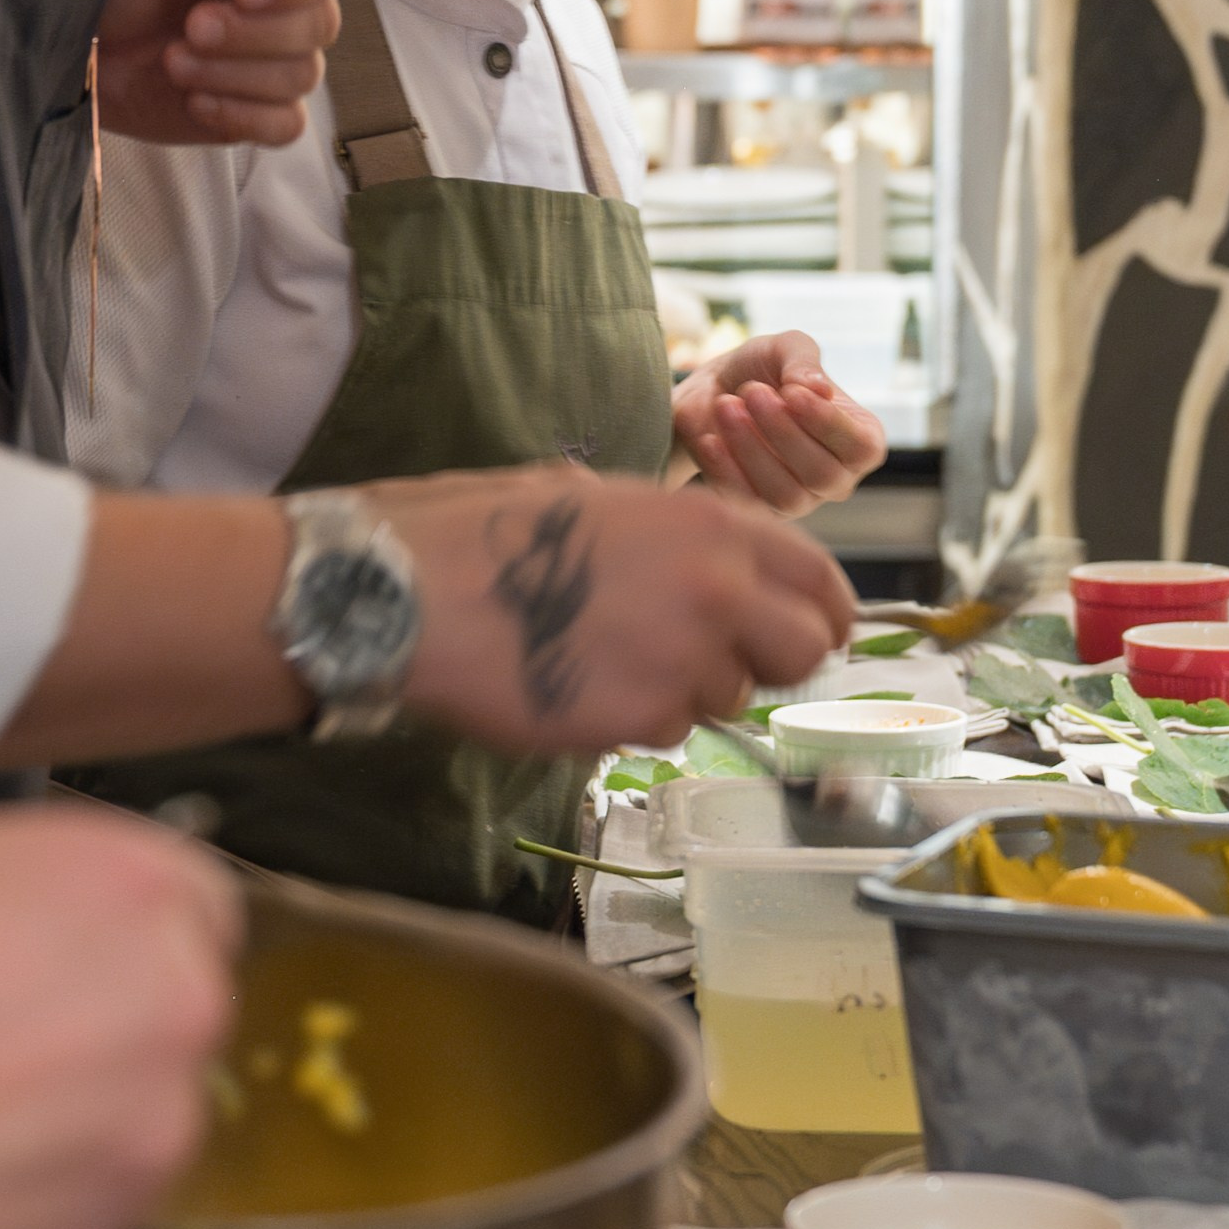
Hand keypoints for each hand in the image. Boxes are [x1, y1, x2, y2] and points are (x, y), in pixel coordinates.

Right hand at [0, 810, 239, 1228]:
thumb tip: (9, 919)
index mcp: (128, 893)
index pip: (196, 904)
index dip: (122, 929)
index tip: (65, 951)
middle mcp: (167, 1019)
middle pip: (173, 1015)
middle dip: (104, 1022)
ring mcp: (138, 1152)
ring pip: (133, 1125)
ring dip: (70, 1122)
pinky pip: (78, 1214)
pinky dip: (25, 1205)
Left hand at [94, 0, 350, 146]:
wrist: (78, 44)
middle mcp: (283, 3)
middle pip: (320, 23)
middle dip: (252, 33)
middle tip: (191, 28)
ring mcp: (273, 61)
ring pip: (303, 76)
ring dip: (234, 74)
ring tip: (174, 61)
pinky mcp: (255, 111)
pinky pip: (286, 125)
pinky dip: (242, 116)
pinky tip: (194, 101)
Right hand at [378, 463, 854, 753]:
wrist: (406, 591)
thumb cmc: (478, 535)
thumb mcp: (589, 498)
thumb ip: (667, 532)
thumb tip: (699, 557)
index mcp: (709, 523)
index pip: (819, 578)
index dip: (822, 611)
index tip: (812, 630)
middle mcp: (715, 589)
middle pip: (806, 651)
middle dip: (773, 661)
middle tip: (725, 662)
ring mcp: (682, 660)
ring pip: (729, 698)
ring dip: (688, 690)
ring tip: (608, 659)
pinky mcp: (639, 720)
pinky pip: (667, 730)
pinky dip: (635, 717)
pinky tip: (577, 683)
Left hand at [674, 330, 888, 514]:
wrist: (712, 390)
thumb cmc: (762, 370)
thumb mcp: (784, 348)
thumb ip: (803, 361)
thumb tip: (819, 389)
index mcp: (859, 439)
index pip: (860, 448)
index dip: (827, 423)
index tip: (792, 392)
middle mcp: (836, 478)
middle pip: (822, 474)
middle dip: (783, 432)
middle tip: (752, 391)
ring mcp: (799, 501)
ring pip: (785, 495)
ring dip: (752, 450)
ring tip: (726, 406)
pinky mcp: (757, 512)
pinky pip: (747, 504)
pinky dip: (725, 470)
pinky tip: (710, 439)